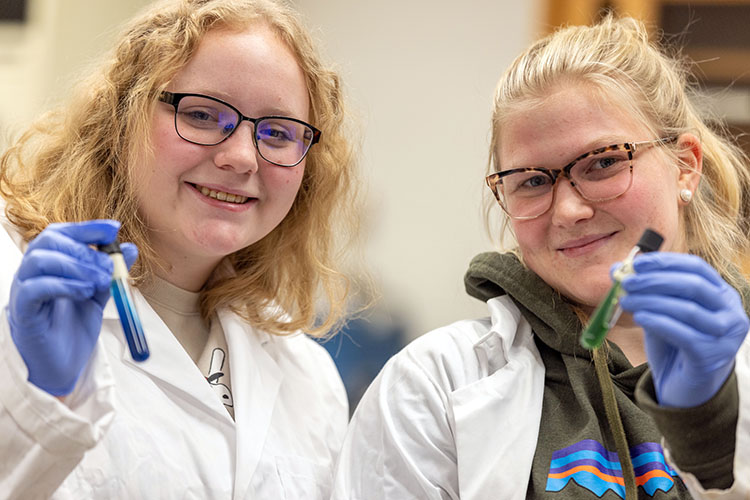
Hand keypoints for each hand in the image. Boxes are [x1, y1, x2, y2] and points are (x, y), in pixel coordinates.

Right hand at [7, 221, 137, 395]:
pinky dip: (64, 285)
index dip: (87, 228)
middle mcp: (32, 273)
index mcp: (49, 264)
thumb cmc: (74, 327)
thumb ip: (111, 272)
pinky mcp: (22, 312)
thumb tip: (130, 249)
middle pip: (49, 242)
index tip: (114, 228)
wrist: (62, 365)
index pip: (61, 233)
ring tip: (99, 281)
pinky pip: (34, 288)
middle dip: (84, 249)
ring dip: (76, 266)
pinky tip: (84, 292)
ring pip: (40, 261)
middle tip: (108, 266)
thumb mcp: (99, 295)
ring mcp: (23, 290)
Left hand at [619, 252, 748, 407]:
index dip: (666, 262)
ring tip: (626, 300)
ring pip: (688, 309)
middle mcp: (731, 313)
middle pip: (693, 286)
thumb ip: (643, 291)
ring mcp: (726, 337)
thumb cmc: (673, 345)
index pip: (697, 268)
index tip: (637, 262)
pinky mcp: (712, 357)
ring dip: (652, 301)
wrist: (684, 388)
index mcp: (722, 295)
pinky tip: (639, 317)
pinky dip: (659, 322)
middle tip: (627, 282)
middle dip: (656, 281)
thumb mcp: (658, 313)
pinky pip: (684, 335)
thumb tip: (617, 267)